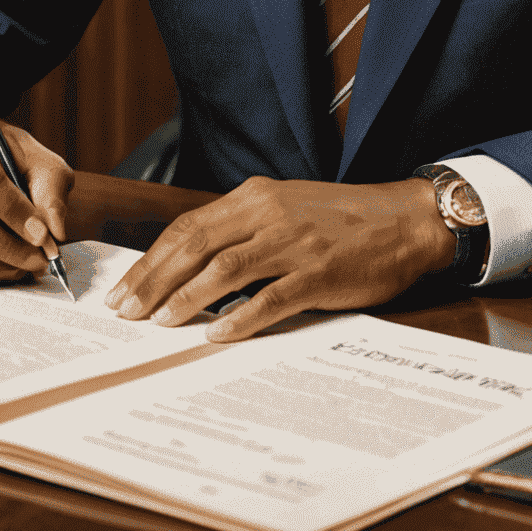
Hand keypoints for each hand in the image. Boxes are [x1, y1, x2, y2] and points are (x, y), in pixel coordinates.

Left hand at [103, 176, 456, 340]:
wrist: (405, 219)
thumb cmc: (344, 219)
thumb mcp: (287, 207)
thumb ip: (245, 227)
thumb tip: (194, 264)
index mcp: (256, 196)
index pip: (189, 226)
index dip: (153, 259)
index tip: (126, 289)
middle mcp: (270, 214)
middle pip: (196, 245)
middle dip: (155, 280)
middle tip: (127, 312)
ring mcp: (294, 243)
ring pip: (225, 269)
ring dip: (187, 297)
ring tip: (160, 323)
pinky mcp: (319, 273)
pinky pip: (270, 297)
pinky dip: (239, 317)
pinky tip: (216, 334)